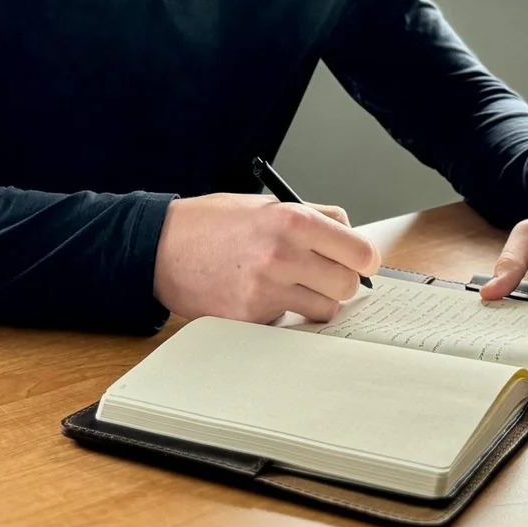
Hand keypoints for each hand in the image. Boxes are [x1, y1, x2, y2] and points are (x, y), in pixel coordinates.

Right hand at [152, 192, 379, 324]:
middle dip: (341, 282)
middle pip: (348, 286)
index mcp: (293, 221)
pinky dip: (283, 313)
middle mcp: (284, 256)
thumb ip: (313, 217)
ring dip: (315, 301)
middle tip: (326, 275)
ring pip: (323, 310)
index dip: (365, 259)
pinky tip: (261, 295)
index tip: (362, 263)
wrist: (162, 247)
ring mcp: (267, 291)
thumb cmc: (214, 222)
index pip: (359, 251)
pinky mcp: (252, 318)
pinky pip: (289, 322)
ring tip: (292, 285)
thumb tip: (350, 235)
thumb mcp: (267, 204)